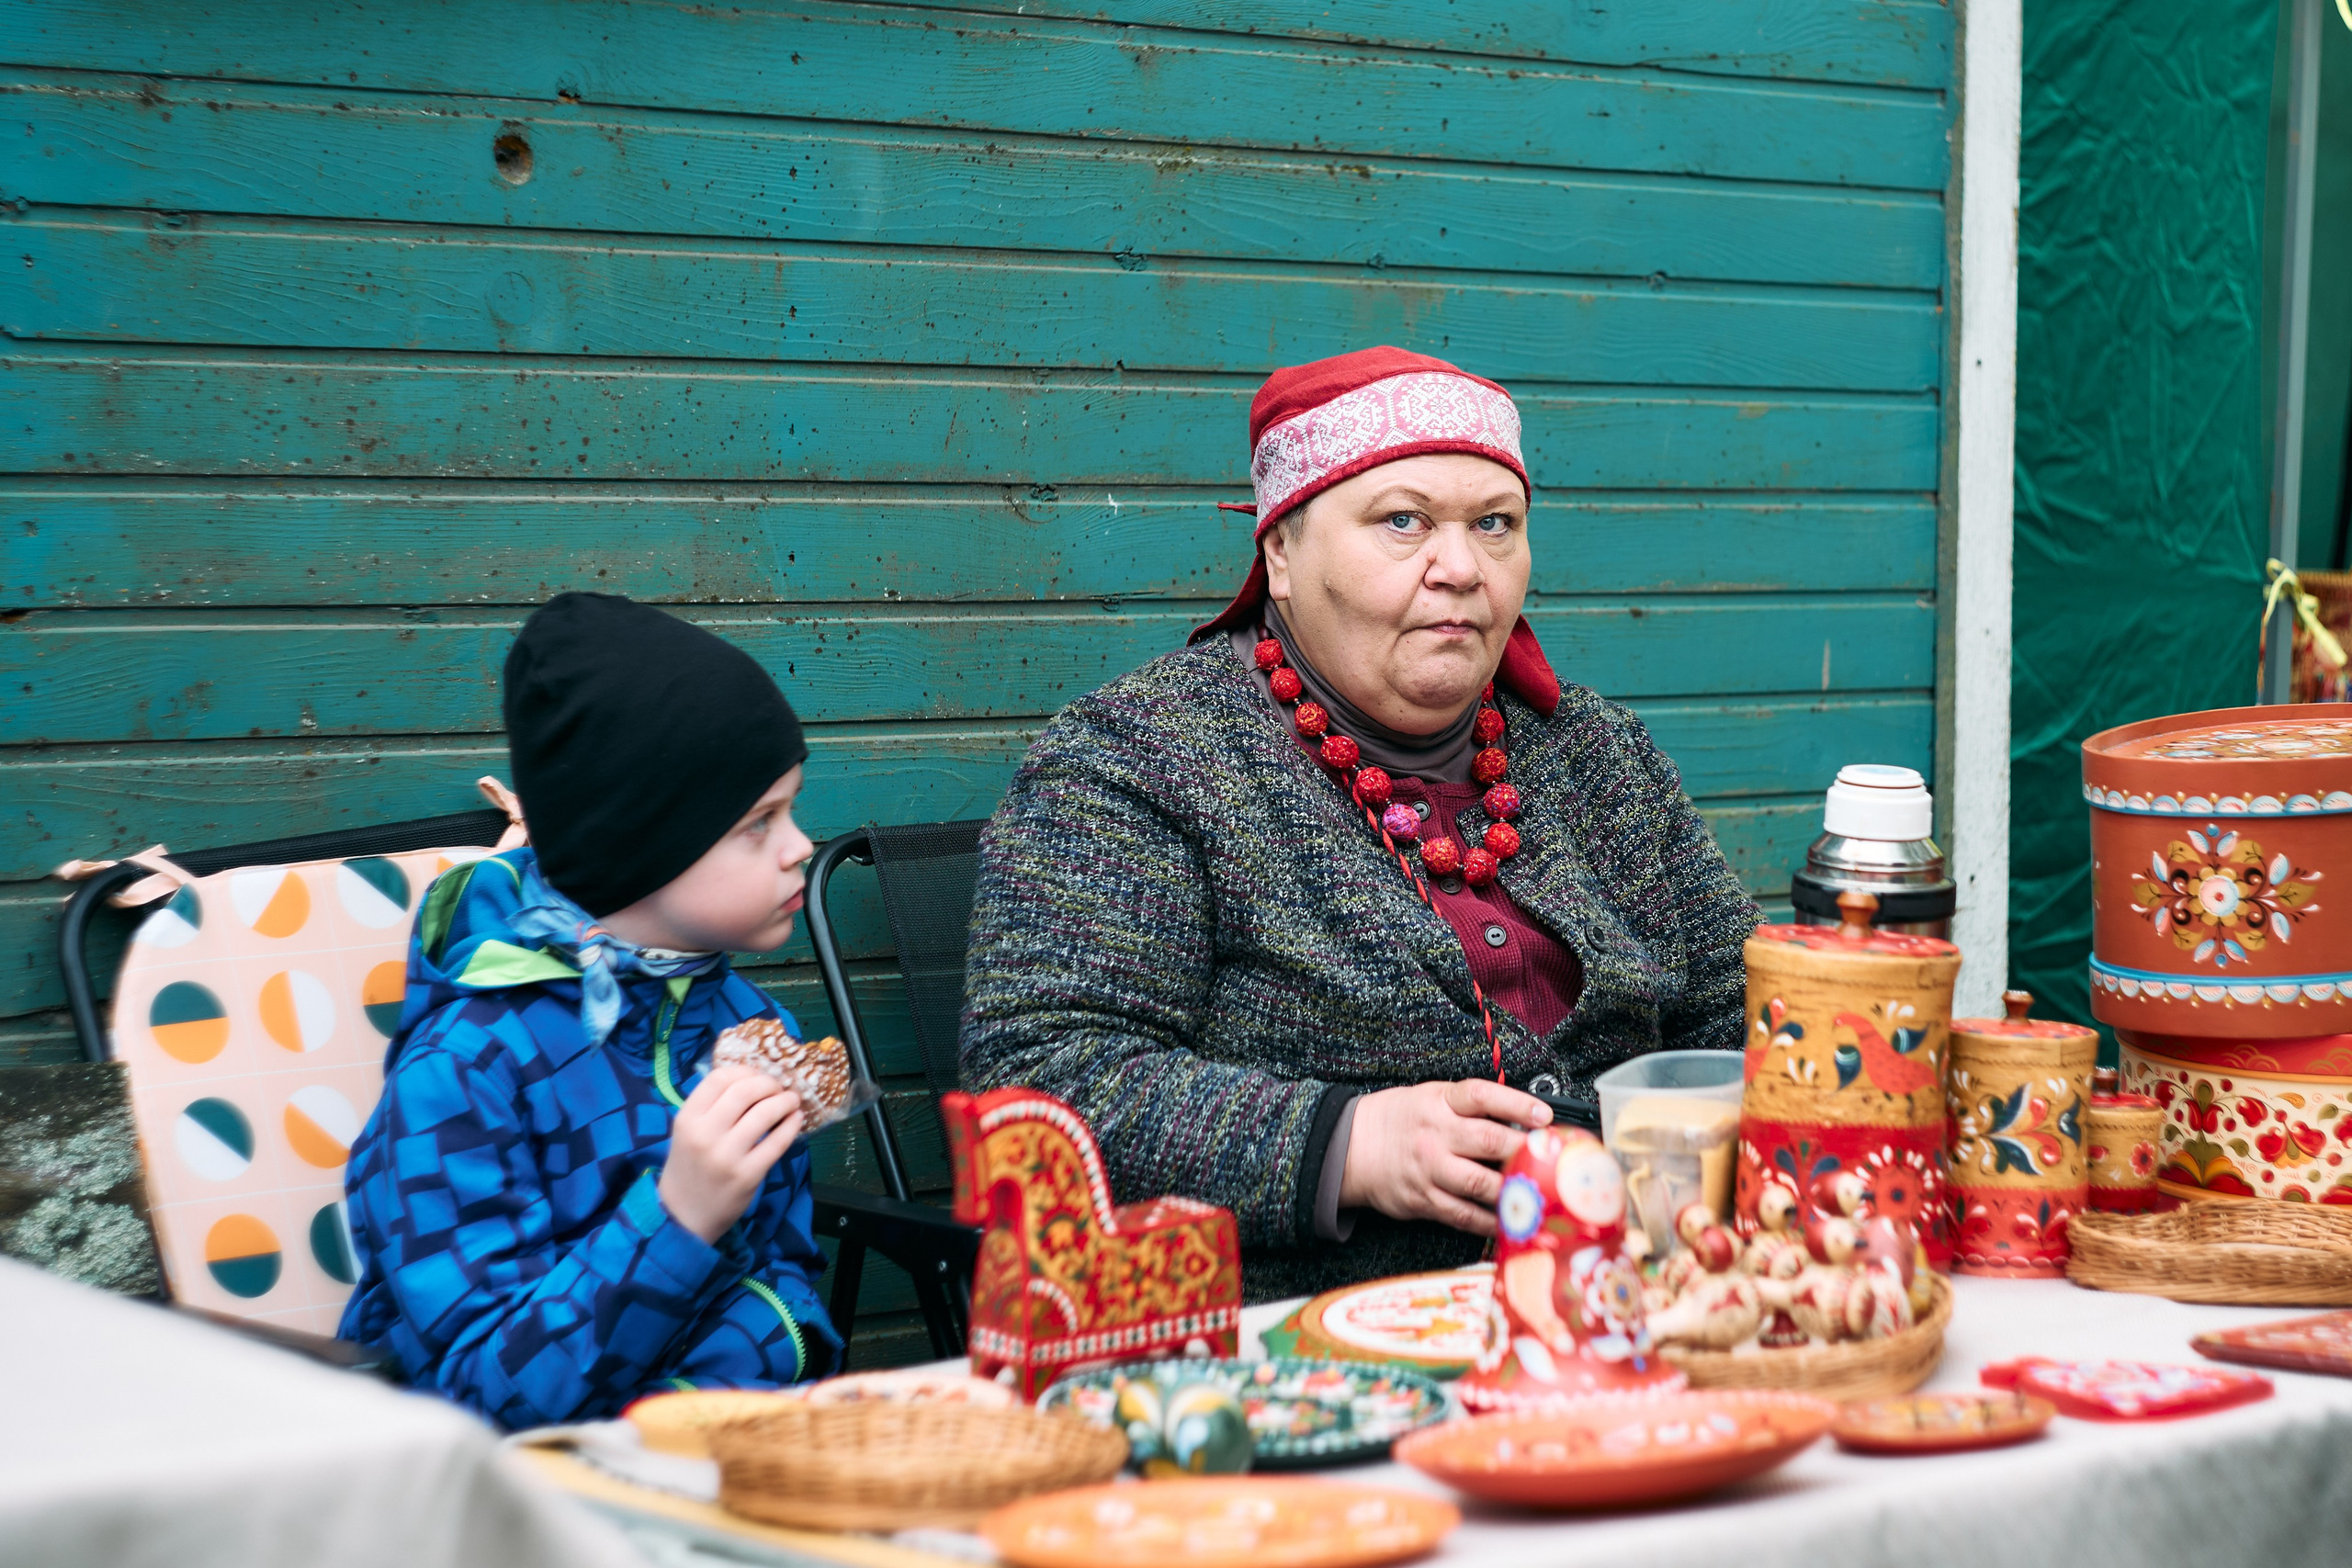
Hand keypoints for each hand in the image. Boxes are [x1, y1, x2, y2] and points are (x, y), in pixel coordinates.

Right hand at [659, 1065, 803, 1243]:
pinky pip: (777, 1143)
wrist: (683, 1215)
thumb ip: (712, 1106)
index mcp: (687, 1118)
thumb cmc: (690, 1166)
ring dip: (784, 1101)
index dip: (745, 1070)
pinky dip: (791, 1126)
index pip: (719, 1078)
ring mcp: (726, 1156)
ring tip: (791, 1100)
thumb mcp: (688, 1131)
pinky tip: (795, 1119)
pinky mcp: (747, 1175)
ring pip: (764, 1113)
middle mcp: (704, 1134)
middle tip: (778, 1087)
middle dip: (768, 1083)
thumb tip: (753, 1078)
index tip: (758, 1075)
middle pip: (745, 1091)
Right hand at [1338, 1079, 1552, 1234]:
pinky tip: (1513, 1219)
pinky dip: (1492, 1220)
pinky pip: (1464, 1215)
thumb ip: (1470, 1107)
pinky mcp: (1424, 1200)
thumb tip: (1522, 1121)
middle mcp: (1435, 1135)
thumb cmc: (1401, 1119)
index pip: (1481, 1096)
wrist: (1351, 1147)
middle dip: (1525, 1151)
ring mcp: (1429, 1169)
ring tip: (1540, 1193)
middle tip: (1553, 1159)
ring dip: (1514, 1190)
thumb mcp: (1431, 1097)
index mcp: (1439, 1102)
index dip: (1516, 1105)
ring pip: (1480, 1183)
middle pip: (1487, 1141)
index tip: (1545, 1116)